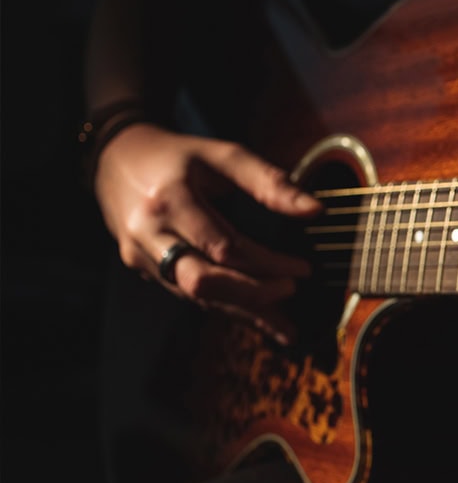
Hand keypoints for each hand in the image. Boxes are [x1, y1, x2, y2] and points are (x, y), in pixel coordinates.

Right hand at [93, 122, 322, 344]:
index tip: (303, 268)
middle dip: (252, 294)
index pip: (224, 247)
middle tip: (291, 292)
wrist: (115, 158)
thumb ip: (270, 182)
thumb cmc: (178, 156)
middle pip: (203, 281)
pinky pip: (188, 295)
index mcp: (170, 201)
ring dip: (243, 312)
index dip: (267, 263)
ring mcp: (140, 256)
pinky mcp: (143, 269)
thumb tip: (317, 211)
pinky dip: (225, 307)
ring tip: (285, 326)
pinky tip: (256, 317)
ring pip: (195, 296)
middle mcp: (149, 234)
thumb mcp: (223, 156)